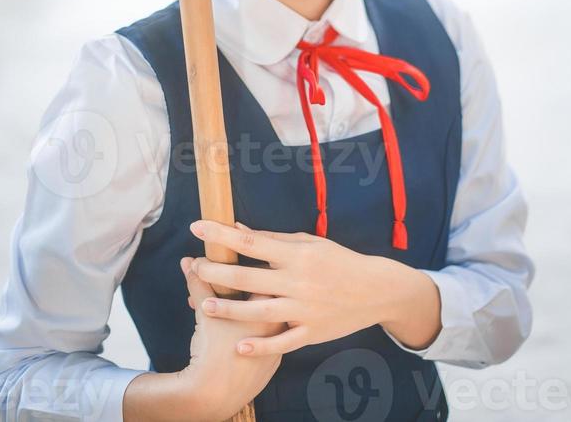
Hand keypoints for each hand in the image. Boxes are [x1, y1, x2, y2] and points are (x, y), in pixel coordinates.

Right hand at [179, 255, 283, 420]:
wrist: (213, 396)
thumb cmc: (211, 351)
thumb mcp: (204, 312)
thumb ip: (199, 284)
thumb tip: (189, 262)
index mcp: (267, 310)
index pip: (268, 278)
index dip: (253, 265)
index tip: (243, 258)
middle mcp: (278, 328)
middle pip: (275, 297)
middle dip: (256, 284)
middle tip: (243, 275)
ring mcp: (277, 348)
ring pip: (273, 320)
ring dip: (256, 310)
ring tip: (238, 304)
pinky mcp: (272, 365)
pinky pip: (270, 342)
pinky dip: (257, 332)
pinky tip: (242, 328)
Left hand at [188, 219, 397, 356]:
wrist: (375, 289)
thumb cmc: (338, 259)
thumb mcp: (309, 241)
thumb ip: (273, 238)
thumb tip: (238, 229)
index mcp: (297, 254)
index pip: (252, 242)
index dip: (222, 234)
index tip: (198, 226)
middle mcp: (298, 280)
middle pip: (248, 277)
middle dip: (217, 273)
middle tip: (195, 267)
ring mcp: (305, 309)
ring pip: (260, 312)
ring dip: (230, 310)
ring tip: (204, 307)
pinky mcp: (312, 332)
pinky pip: (283, 342)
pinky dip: (261, 345)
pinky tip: (240, 345)